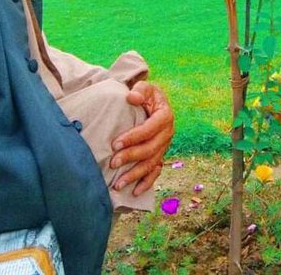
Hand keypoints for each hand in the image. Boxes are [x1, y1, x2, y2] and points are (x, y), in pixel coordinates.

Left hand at [110, 80, 174, 195]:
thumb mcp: (144, 87)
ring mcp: (164, 146)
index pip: (150, 129)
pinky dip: (146, 183)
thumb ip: (139, 90)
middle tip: (113, 163)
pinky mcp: (160, 155)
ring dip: (135, 174)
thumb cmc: (145, 95)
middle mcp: (167, 133)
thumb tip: (132, 98)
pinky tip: (135, 192)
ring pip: (151, 163)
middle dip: (131, 157)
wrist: (151, 102)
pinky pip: (155, 171)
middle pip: (150, 149)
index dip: (133, 137)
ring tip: (118, 184)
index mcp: (165, 116)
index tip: (115, 144)